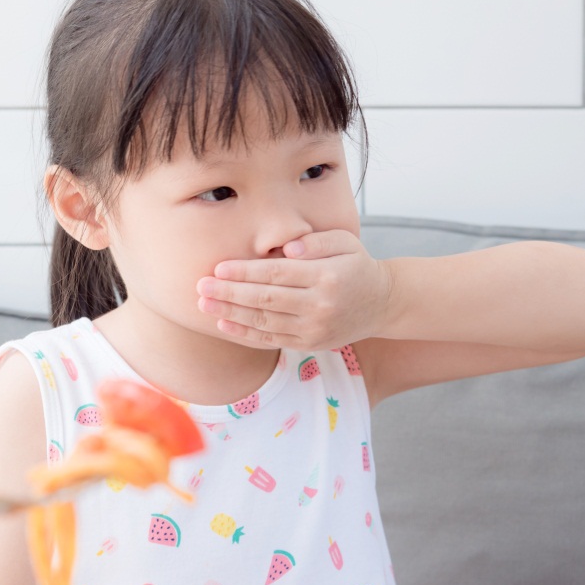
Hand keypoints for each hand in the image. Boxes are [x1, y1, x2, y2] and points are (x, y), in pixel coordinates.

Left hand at [196, 229, 392, 351]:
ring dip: (231, 314)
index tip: (219, 268)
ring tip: (204, 305)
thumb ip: (316, 241)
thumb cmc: (356, 265)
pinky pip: (272, 339)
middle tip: (200, 287)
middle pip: (266, 300)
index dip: (245, 272)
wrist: (383, 303)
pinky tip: (224, 324)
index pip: (277, 274)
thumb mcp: (345, 241)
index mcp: (326, 276)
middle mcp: (320, 305)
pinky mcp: (310, 343)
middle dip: (229, 294)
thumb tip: (287, 249)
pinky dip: (246, 334)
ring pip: (265, 322)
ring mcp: (314, 328)